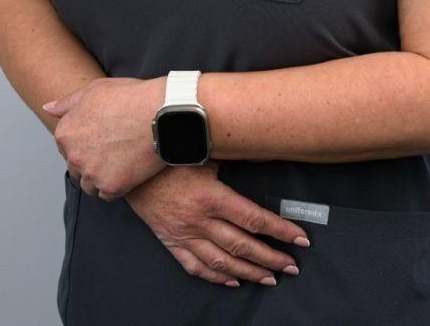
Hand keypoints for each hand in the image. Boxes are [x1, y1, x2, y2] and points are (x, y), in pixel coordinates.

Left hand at [42, 76, 166, 198]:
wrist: (160, 113)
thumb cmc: (129, 97)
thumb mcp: (95, 90)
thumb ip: (67, 102)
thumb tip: (47, 108)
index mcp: (66, 132)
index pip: (66, 146)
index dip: (84, 140)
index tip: (101, 135)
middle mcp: (74, 156)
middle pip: (76, 166)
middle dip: (90, 159)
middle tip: (113, 146)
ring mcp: (91, 174)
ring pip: (89, 184)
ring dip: (100, 176)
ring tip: (121, 159)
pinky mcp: (110, 187)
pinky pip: (106, 194)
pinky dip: (115, 186)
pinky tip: (128, 169)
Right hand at [125, 161, 309, 286]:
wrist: (129, 166)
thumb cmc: (169, 152)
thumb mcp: (203, 150)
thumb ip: (231, 156)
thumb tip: (263, 150)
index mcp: (210, 196)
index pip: (254, 219)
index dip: (280, 230)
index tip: (300, 238)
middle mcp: (198, 220)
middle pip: (242, 245)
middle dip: (271, 258)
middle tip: (292, 267)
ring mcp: (184, 234)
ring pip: (222, 261)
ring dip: (249, 272)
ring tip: (270, 278)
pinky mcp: (171, 241)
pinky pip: (195, 266)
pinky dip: (216, 277)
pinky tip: (233, 280)